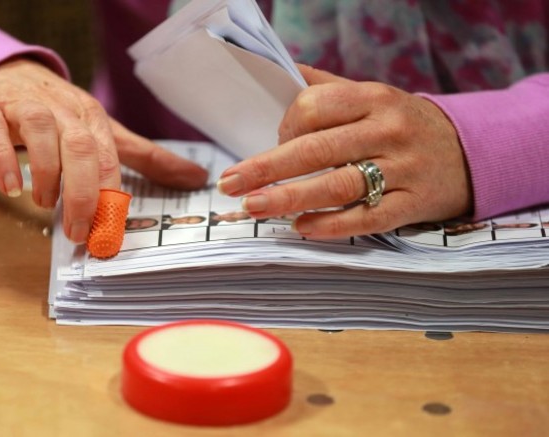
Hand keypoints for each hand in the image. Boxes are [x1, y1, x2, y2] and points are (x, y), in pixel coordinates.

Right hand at [0, 59, 206, 242]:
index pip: (110, 158)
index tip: (110, 234)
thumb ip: (147, 157)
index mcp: (93, 120)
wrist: (3, 75)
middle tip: (79, 231)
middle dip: (84, 193)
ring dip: (47, 174)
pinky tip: (11, 187)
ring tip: (46, 203)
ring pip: (41, 132)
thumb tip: (196, 177)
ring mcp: (23, 108)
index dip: (112, 196)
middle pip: (81, 147)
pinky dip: (4, 160)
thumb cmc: (59, 113)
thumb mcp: (105, 133)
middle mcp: (63, 111)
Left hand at [217, 65, 471, 237]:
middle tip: (231, 183)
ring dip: (290, 197)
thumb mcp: (373, 96)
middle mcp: (388, 131)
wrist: (470, 153)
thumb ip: (326, 87)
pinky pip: (368, 218)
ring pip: (338, 185)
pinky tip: (302, 228)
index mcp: (374, 98)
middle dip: (268, 167)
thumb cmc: (404, 125)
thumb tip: (274, 73)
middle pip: (318, 149)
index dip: (284, 127)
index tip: (274, 142)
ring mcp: (403, 170)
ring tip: (253, 206)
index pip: (316, 107)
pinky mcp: (413, 205)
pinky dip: (332, 225)